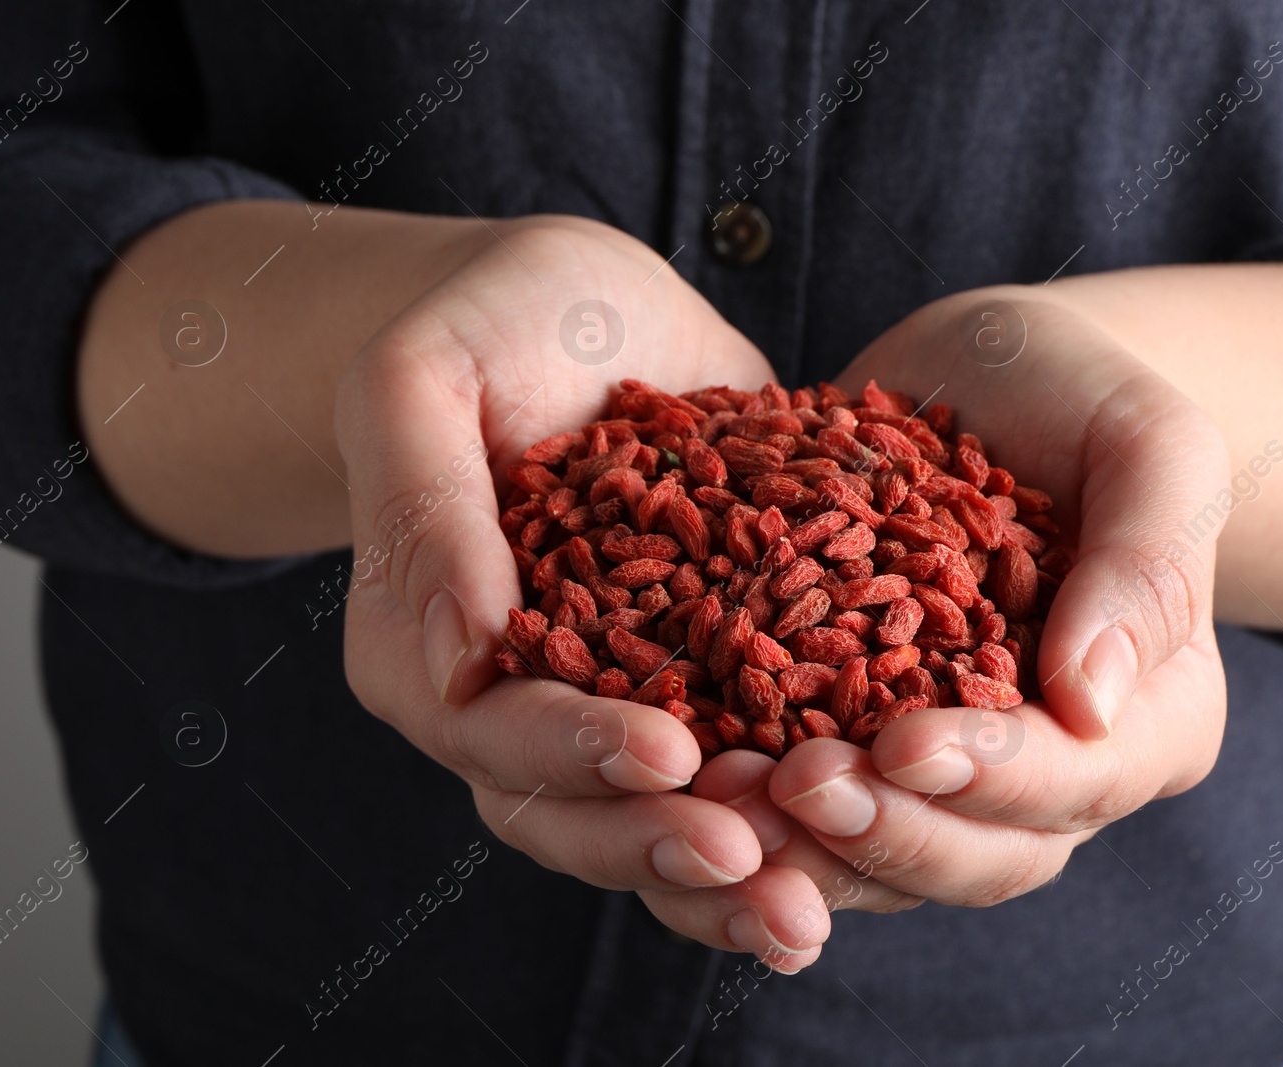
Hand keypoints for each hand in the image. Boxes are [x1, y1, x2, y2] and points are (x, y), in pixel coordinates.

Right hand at [334, 217, 831, 966]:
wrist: (582, 313)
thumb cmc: (489, 321)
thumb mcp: (426, 377)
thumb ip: (426, 509)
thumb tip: (463, 664)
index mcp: (422, 646)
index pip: (489, 732)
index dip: (574, 754)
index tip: (673, 754)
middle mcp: (504, 704)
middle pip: (569, 815)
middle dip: (662, 849)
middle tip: (763, 872)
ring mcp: (599, 706)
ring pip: (649, 824)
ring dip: (728, 874)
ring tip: (813, 909)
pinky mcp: (689, 687)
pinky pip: (727, 779)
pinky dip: (782, 822)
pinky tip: (859, 845)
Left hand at [744, 287, 1230, 909]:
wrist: (985, 381)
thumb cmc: (1082, 395)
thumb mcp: (1145, 442)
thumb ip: (1146, 562)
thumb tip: (1093, 705)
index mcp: (1153, 718)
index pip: (1081, 779)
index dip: (993, 777)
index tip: (904, 744)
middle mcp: (1058, 772)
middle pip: (983, 857)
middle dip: (888, 834)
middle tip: (792, 789)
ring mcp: (955, 774)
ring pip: (890, 863)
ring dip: (805, 851)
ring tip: (717, 801)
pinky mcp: (864, 748)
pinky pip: (815, 819)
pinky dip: (757, 819)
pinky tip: (687, 786)